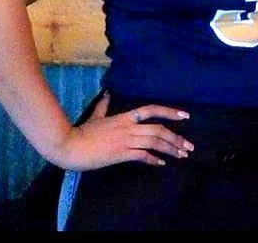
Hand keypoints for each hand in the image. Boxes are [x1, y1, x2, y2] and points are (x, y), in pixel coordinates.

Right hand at [50, 93, 194, 171]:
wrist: (68, 146)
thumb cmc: (81, 132)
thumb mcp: (95, 116)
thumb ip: (104, 106)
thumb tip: (108, 94)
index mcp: (124, 117)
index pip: (151, 110)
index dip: (170, 112)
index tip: (186, 116)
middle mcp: (128, 127)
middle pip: (159, 130)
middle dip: (176, 138)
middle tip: (189, 146)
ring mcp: (125, 140)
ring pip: (154, 142)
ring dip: (170, 148)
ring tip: (182, 155)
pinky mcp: (121, 153)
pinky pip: (143, 155)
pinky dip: (154, 159)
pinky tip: (161, 163)